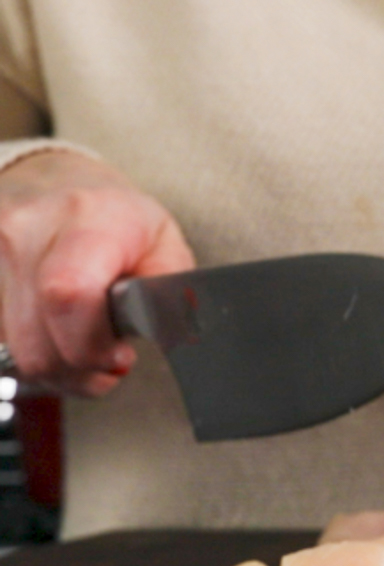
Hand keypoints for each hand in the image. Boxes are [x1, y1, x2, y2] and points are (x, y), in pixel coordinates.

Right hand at [0, 150, 194, 395]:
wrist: (58, 182)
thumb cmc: (121, 220)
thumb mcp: (165, 245)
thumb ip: (170, 291)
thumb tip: (167, 331)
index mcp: (88, 217)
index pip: (70, 295)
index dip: (94, 345)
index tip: (121, 356)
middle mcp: (29, 228)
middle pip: (41, 341)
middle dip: (83, 368)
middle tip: (111, 359)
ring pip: (20, 350)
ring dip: (60, 368)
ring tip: (88, 349)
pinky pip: (5, 341)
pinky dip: (36, 356)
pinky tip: (59, 341)